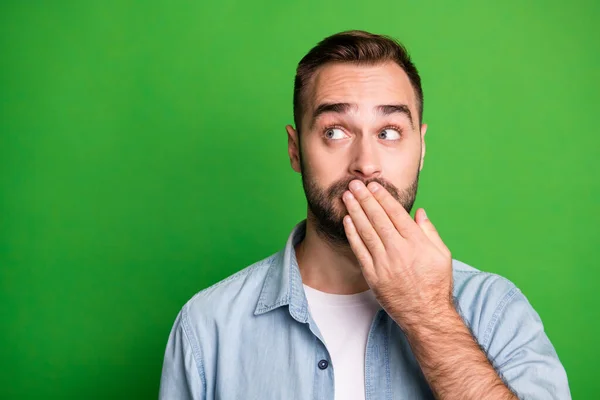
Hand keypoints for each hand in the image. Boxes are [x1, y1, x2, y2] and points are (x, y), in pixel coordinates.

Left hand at [341, 179, 453, 328]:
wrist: (426, 314)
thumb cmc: (436, 284)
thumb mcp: (442, 255)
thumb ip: (430, 232)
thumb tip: (419, 212)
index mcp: (417, 243)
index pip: (396, 213)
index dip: (383, 197)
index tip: (374, 185)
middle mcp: (399, 250)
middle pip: (378, 218)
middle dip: (365, 199)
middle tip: (355, 184)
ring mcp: (384, 263)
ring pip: (366, 231)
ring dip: (355, 211)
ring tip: (347, 197)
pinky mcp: (373, 275)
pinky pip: (360, 250)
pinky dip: (352, 234)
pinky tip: (347, 220)